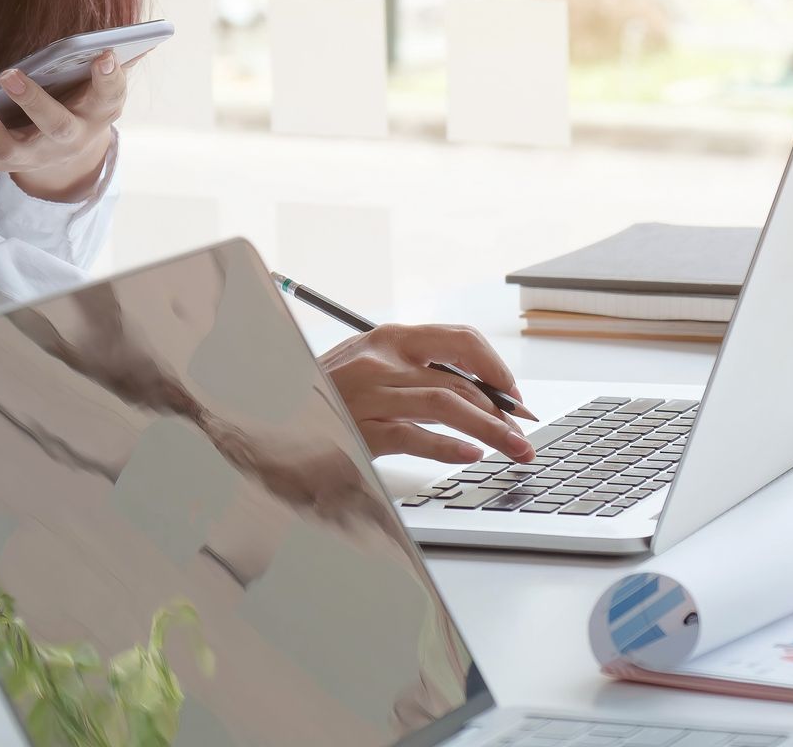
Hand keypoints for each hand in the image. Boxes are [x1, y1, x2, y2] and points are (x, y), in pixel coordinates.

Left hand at [0, 49, 134, 201]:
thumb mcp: (101, 89)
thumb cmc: (81, 108)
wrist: (63, 156)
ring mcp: (27, 156)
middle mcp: (63, 143)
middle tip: (11, 74)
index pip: (108, 98)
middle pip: (54, 127)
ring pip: (1, 145)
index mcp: (94, 117)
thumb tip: (121, 40)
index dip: (109, 79)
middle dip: (33, 102)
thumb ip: (109, 68)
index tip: (104, 55)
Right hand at [320, 324, 535, 464]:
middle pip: (461, 379)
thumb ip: (413, 372)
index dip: (496, 368)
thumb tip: (472, 392)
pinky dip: (447, 446)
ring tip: (514, 447)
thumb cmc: (324, 393)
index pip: (460, 340)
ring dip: (490, 428)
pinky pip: (413, 437)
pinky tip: (470, 455)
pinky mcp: (358, 430)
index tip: (514, 394)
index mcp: (390, 339)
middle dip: (502, 409)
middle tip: (523, 432)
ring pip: (447, 404)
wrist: (269, 413)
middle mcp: (382, 361)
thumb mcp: (369, 367)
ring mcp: (369, 395)